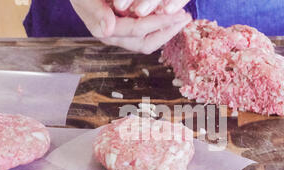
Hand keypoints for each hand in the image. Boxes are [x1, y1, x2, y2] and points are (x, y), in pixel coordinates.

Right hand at [71, 0, 191, 53]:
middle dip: (168, 31)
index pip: (138, 30)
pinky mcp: (125, 31)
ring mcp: (120, 37)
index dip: (160, 23)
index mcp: (105, 31)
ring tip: (182, 18)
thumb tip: (108, 30)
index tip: (179, 14)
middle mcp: (114, 38)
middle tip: (186, 17)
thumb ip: (97, 11)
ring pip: (149, 41)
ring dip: (167, 31)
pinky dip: (160, 27)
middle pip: (147, 43)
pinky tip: (171, 16)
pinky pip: (147, 35)